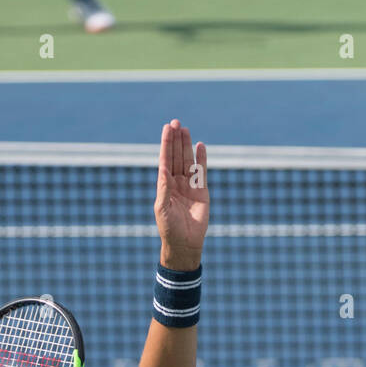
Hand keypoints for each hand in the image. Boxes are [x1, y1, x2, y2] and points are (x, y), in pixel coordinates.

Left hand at [154, 120, 208, 269]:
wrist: (184, 243)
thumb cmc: (169, 228)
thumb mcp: (162, 208)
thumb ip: (163, 189)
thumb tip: (162, 171)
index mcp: (164, 185)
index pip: (165, 160)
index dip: (166, 144)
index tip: (167, 129)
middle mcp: (176, 183)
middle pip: (176, 156)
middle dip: (176, 140)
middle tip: (176, 123)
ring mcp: (189, 186)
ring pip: (188, 161)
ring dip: (187, 145)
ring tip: (185, 129)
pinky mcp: (202, 192)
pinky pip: (202, 172)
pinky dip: (202, 159)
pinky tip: (200, 146)